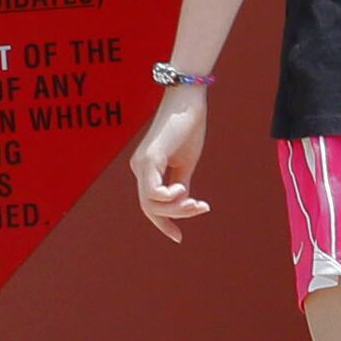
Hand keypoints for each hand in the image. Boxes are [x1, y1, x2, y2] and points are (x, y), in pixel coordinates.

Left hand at [130, 87, 210, 242]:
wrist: (189, 102)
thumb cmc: (189, 130)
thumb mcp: (185, 164)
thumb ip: (180, 185)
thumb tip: (182, 205)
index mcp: (147, 170)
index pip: (150, 205)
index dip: (163, 224)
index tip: (178, 238)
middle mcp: (139, 169)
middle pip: (151, 208)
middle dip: (176, 216)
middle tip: (201, 208)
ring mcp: (142, 164)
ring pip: (152, 204)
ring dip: (177, 209)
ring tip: (195, 201)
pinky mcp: (149, 159)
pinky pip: (152, 191)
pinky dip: (168, 197)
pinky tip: (183, 191)